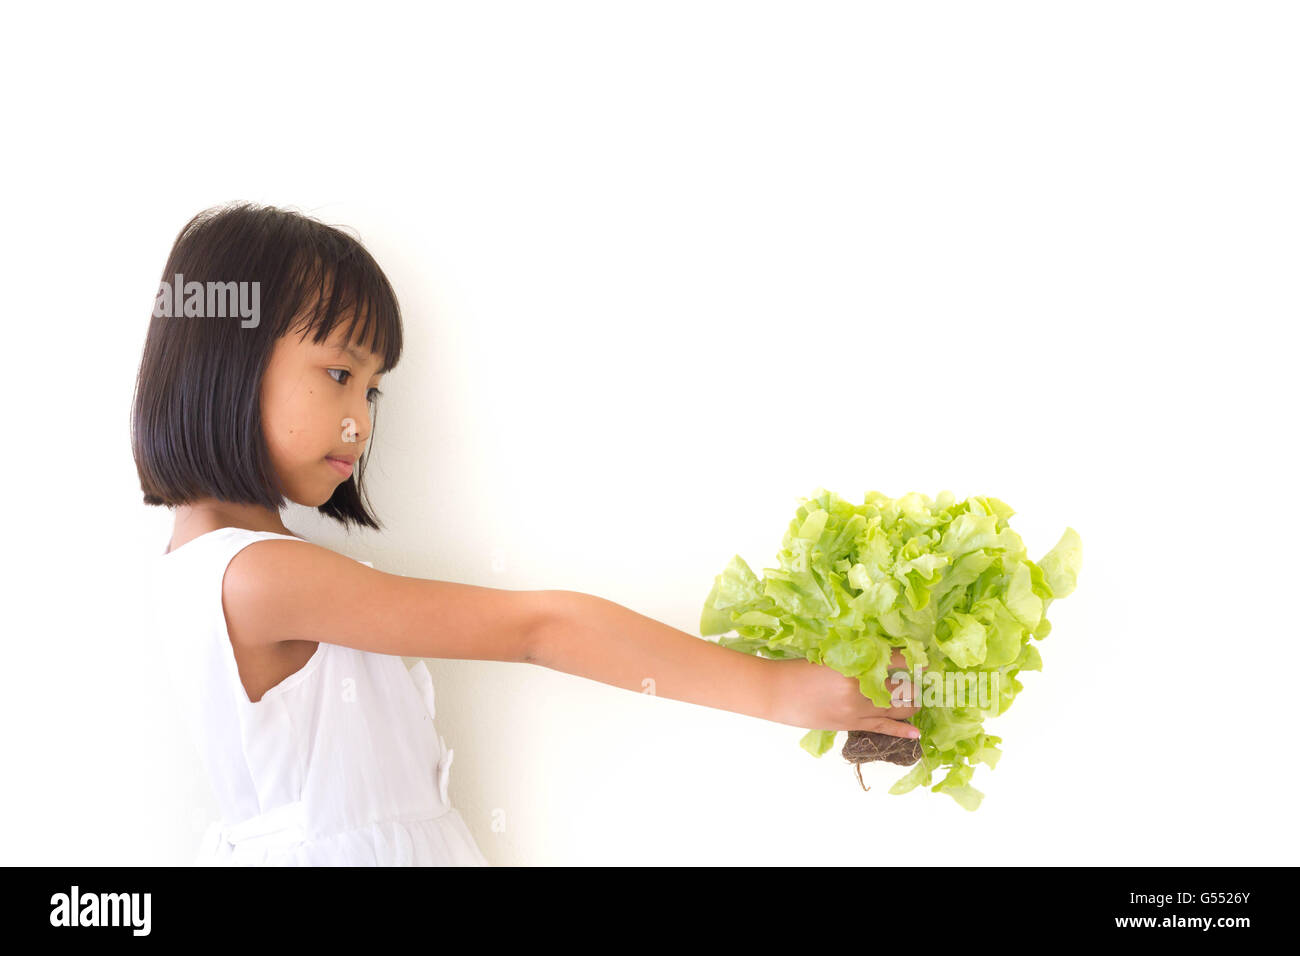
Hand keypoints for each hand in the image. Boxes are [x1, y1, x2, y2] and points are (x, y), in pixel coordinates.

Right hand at [767, 649, 923, 738]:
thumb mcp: (830, 657)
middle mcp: (860, 689)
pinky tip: (916, 732)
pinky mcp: (851, 723)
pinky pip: (882, 728)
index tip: (924, 656)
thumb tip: (881, 657)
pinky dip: (901, 731)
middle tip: (926, 680)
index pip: (894, 660)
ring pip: (896, 708)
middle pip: (900, 687)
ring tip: (920, 699)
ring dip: (912, 704)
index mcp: (854, 666)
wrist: (776, 693)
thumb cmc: (798, 670)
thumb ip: (856, 658)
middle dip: (916, 684)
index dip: (912, 658)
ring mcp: (856, 709)